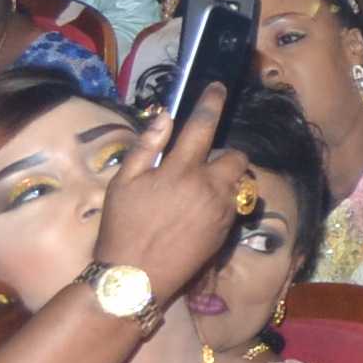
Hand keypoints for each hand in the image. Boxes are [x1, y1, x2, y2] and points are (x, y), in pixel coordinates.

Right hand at [91, 85, 258, 304]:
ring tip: (200, 188)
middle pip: (236, 156)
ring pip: (240, 181)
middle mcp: (208, 187)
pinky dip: (226, 200)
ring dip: (227, 178)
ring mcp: (221, 210)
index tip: (218, 87)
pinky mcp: (227, 230)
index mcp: (180, 170)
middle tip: (200, 163)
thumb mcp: (123, 182)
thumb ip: (146, 146)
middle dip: (225, 154)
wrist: (137, 274)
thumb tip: (164, 117)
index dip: (212, 102)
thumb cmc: (122, 226)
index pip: (202, 125)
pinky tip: (202, 210)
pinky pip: (237, 205)